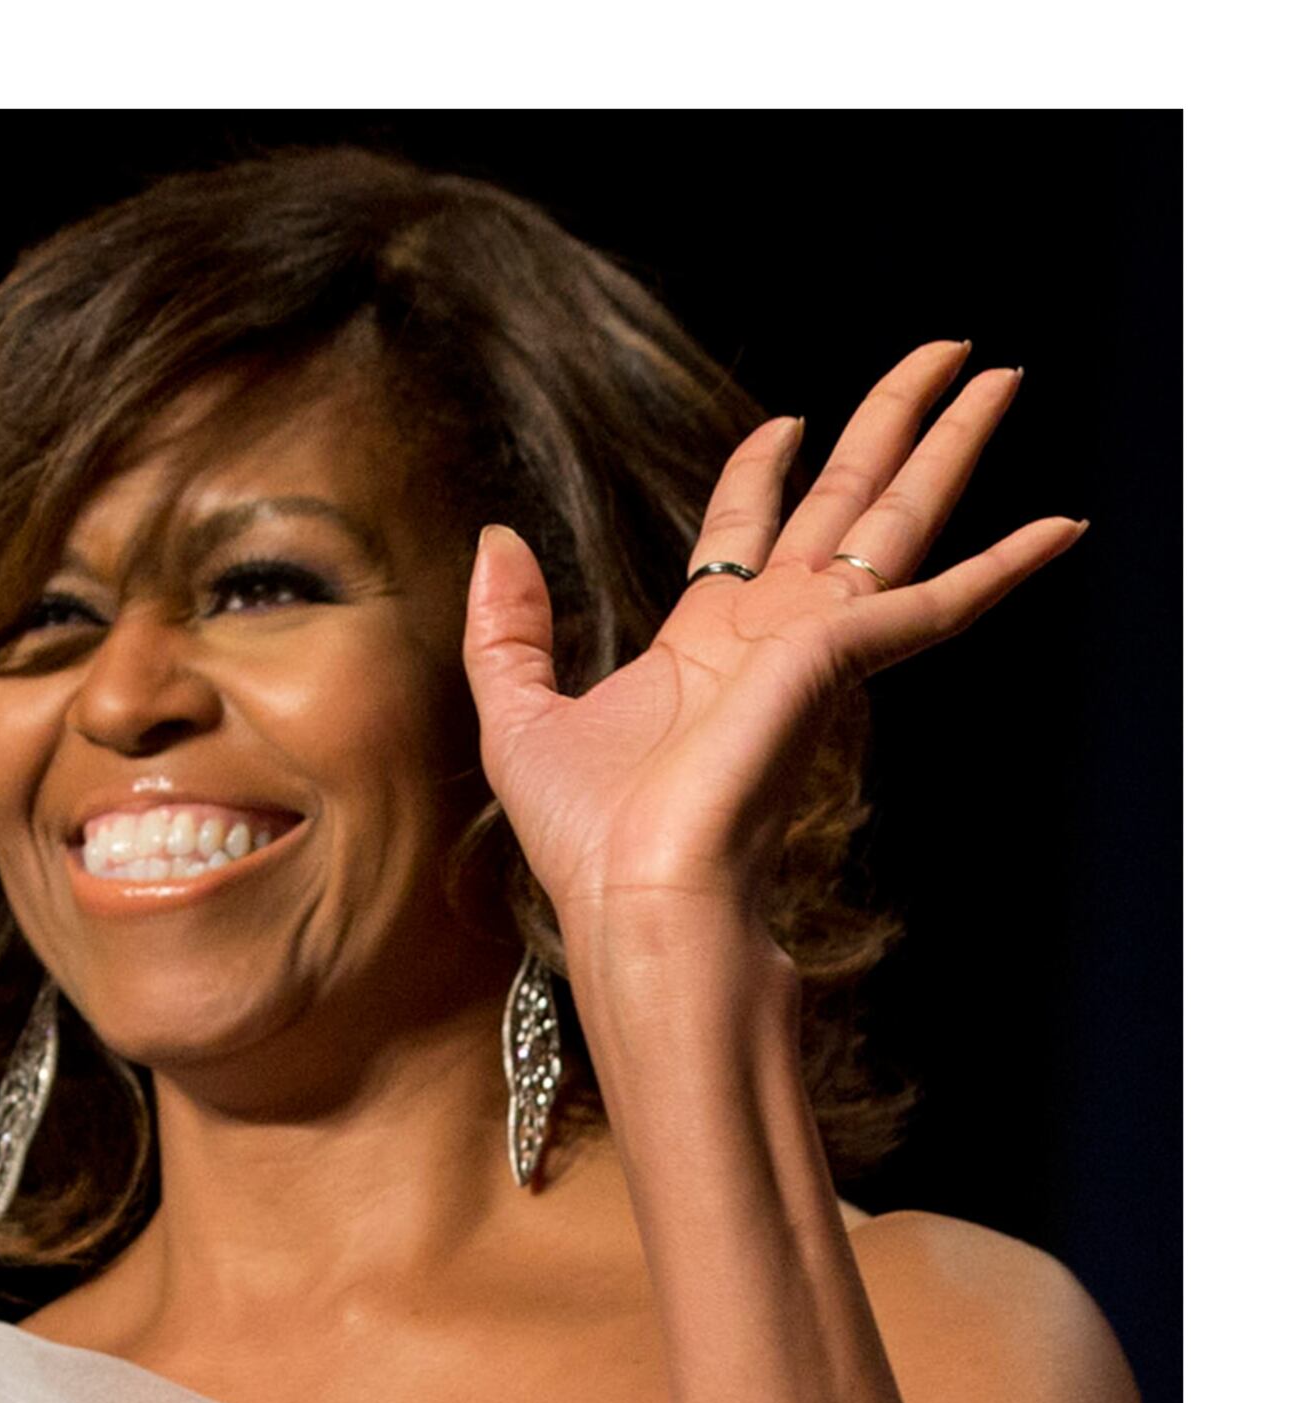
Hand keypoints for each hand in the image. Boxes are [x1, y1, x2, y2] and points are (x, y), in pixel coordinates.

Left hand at [459, 339, 1084, 946]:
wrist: (635, 898)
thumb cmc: (588, 838)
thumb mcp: (518, 713)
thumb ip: (506, 627)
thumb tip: (494, 540)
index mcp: (706, 641)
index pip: (749, 527)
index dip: (764, 467)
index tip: (785, 420)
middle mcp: (774, 632)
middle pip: (847, 497)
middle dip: (893, 421)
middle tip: (947, 352)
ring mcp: (816, 644)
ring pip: (901, 517)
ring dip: (952, 445)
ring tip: (1003, 374)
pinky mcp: (840, 660)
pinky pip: (941, 602)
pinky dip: (1004, 565)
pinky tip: (1061, 524)